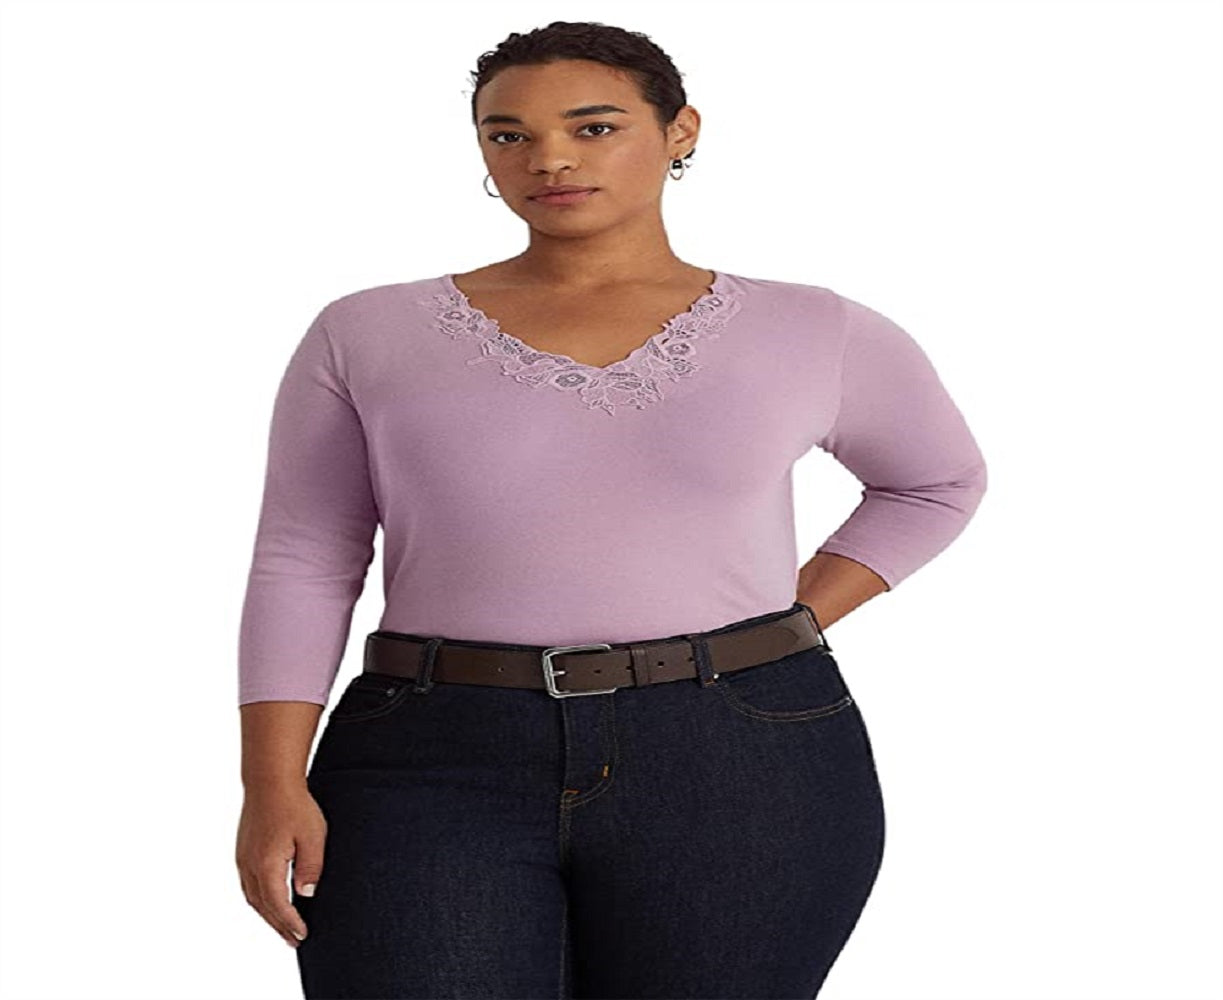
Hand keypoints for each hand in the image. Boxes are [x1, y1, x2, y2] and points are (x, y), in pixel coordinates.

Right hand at [235, 783, 326, 948]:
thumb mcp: (313, 836)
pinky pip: (249, 886)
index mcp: (267, 865)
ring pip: (253, 898)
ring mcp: (243, 860)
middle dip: (279, 926)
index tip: (303, 935)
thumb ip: (311, 866)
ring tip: (284, 928)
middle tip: (295, 940)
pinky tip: (270, 902)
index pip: (278, 905)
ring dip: (268, 915)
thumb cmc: (295, 805)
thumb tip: (307, 894)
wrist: (269, 782)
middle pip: (263, 907)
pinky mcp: (243, 853)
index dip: (290, 923)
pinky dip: (260, 900)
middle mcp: (250, 866)